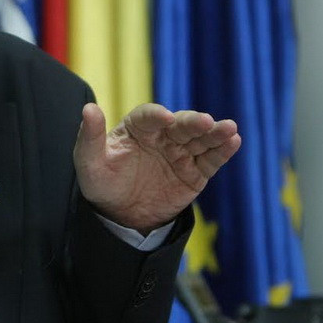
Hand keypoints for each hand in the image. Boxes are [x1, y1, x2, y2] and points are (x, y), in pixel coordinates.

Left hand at [73, 102, 240, 233]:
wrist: (120, 215)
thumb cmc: (102, 182)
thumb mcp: (89, 162)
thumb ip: (90, 136)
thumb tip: (89, 108)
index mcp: (137, 128)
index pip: (148, 117)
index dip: (156, 115)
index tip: (165, 118)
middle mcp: (162, 136)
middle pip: (180, 125)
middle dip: (193, 123)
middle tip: (205, 121)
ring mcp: (180, 154)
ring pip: (200, 140)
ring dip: (215, 133)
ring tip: (229, 129)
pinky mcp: (194, 173)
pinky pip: (210, 160)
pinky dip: (222, 151)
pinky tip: (233, 141)